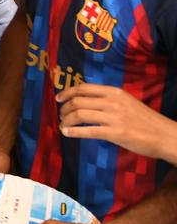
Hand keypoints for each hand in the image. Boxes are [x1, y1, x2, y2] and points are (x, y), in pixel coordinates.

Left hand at [58, 84, 176, 162]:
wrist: (165, 135)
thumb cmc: (145, 120)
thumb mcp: (127, 102)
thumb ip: (108, 100)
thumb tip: (86, 101)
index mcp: (115, 92)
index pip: (84, 88)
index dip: (67, 92)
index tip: (58, 98)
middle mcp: (113, 102)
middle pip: (78, 101)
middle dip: (64, 108)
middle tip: (61, 115)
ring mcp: (114, 117)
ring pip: (79, 115)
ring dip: (66, 120)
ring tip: (63, 125)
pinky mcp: (115, 133)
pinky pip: (88, 131)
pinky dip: (73, 132)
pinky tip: (67, 133)